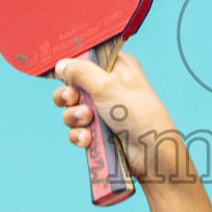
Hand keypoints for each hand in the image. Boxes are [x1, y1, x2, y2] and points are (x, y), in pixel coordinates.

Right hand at [52, 52, 178, 184]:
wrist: (151, 152)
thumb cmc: (137, 113)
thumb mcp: (107, 86)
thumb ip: (81, 72)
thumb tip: (60, 64)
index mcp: (116, 67)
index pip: (86, 59)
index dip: (72, 67)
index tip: (65, 74)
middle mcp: (108, 86)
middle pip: (73, 85)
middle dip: (69, 96)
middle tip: (73, 99)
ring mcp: (103, 109)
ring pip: (72, 109)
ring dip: (74, 117)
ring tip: (87, 120)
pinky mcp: (99, 131)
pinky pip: (77, 129)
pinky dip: (79, 134)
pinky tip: (89, 139)